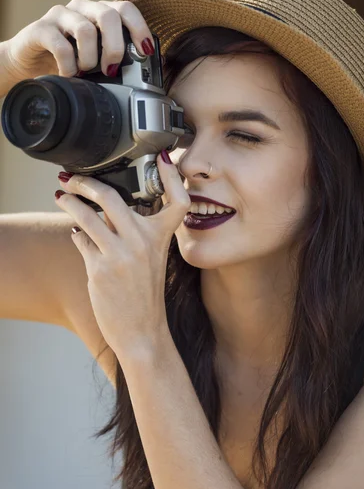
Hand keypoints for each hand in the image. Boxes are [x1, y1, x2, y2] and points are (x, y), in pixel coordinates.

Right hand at [2, 0, 153, 84]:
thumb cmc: (68, 62)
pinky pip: (61, 46)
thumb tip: (147, 68)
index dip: (139, 28)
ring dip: (89, 59)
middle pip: (108, 15)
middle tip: (110, 70)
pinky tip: (68, 75)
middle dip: (115, 47)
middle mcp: (82, 9)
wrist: (29, 66)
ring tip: (84, 73)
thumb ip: (118, 59)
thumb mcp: (98, 61)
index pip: (125, 10)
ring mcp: (60, 16)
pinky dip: (69, 66)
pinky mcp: (41, 29)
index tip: (145, 52)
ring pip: (85, 30)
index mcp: (99, 14)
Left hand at [54, 150, 189, 360]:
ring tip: (61, 197)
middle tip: (71, 179)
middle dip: (84, 183)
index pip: (177, 201)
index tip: (160, 157)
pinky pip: (81, 239)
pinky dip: (75, 233)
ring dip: (69, 202)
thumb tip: (107, 208)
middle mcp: (142, 243)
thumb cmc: (146, 295)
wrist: (142, 331)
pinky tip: (75, 234)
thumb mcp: (152, 260)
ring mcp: (120, 255)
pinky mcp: (100, 268)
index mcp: (161, 239)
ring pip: (86, 215)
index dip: (172, 176)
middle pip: (111, 197)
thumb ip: (136, 232)